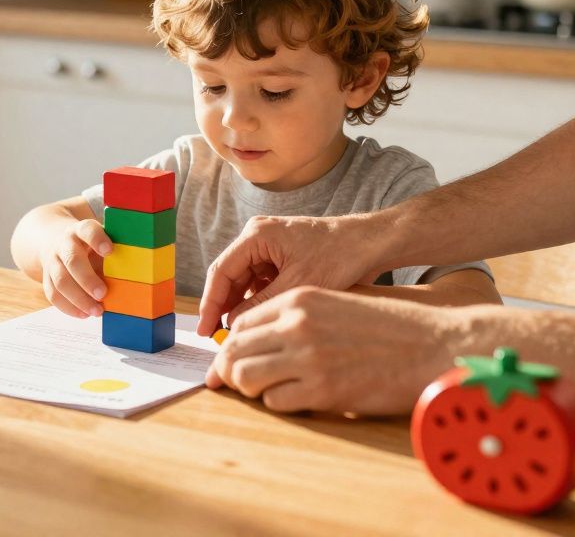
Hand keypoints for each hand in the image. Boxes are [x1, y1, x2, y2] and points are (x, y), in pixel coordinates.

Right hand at [41, 219, 112, 317]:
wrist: (56, 241)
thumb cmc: (89, 245)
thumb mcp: (101, 241)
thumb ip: (114, 254)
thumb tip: (133, 278)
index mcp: (81, 230)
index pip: (87, 230)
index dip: (97, 240)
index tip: (110, 251)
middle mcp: (64, 244)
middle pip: (72, 260)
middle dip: (87, 279)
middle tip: (103, 294)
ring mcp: (53, 261)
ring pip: (60, 281)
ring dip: (79, 299)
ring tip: (97, 311)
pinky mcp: (46, 278)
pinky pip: (53, 294)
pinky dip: (69, 307)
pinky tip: (84, 314)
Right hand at [197, 213, 387, 335]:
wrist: (370, 243)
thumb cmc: (339, 256)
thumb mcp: (298, 286)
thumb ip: (261, 305)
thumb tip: (233, 326)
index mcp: (257, 235)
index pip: (221, 272)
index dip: (210, 304)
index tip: (205, 331)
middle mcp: (257, 236)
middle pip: (229, 276)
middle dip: (222, 307)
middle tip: (217, 339)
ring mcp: (268, 246)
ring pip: (243, 281)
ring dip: (240, 305)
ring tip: (237, 335)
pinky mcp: (279, 256)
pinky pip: (258, 281)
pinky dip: (256, 300)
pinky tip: (258, 321)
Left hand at [206, 287, 460, 414]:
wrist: (433, 344)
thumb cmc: (389, 325)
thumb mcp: (340, 301)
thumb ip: (300, 313)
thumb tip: (259, 334)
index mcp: (300, 299)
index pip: (241, 322)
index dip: (232, 344)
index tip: (233, 358)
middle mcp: (298, 325)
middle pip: (235, 350)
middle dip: (228, 369)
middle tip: (232, 383)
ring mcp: (309, 358)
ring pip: (246, 377)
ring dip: (249, 389)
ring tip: (264, 391)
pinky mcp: (323, 390)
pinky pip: (275, 402)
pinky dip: (277, 403)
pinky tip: (295, 399)